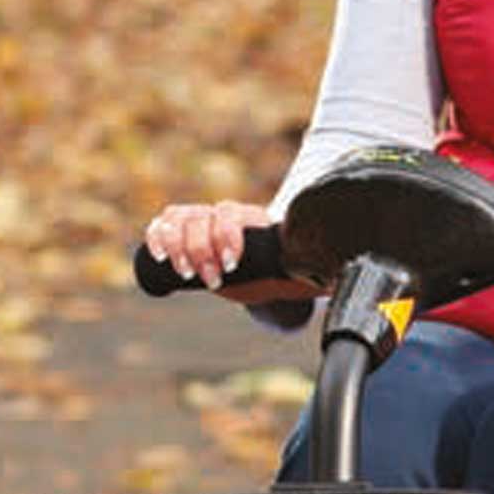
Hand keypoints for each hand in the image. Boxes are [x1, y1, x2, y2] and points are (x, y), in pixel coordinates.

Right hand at [143, 199, 307, 301]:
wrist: (259, 260)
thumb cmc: (276, 265)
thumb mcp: (293, 267)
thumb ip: (312, 272)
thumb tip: (338, 280)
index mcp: (248, 217)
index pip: (229, 216)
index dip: (227, 238)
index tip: (232, 265)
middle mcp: (221, 213)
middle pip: (200, 219)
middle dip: (202, 251)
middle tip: (212, 280)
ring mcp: (199, 219)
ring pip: (178, 219)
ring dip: (177, 248)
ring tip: (188, 275)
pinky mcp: (180, 232)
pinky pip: (162, 224)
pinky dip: (156, 238)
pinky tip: (158, 257)